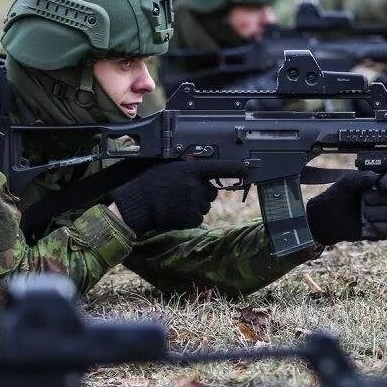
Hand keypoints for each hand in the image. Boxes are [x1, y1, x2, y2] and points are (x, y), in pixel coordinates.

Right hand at [112, 161, 237, 235]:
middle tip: (183, 195)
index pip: (218, 167)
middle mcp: (195, 185)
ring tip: (174, 204)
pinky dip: (189, 218)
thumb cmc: (150, 184)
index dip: (234, 168)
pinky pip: (197, 219)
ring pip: (204, 207)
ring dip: (194, 207)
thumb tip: (199, 168)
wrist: (138, 204)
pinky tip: (174, 213)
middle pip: (211, 193)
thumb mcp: (169, 168)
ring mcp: (194, 202)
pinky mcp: (191, 217)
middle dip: (201, 195)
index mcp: (190, 170)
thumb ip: (187, 168)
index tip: (247, 169)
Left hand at [307, 171, 386, 246]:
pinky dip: (382, 228)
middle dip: (380, 200)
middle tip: (364, 200)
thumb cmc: (338, 197)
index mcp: (380, 182)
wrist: (329, 218)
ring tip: (363, 215)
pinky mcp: (385, 229)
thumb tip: (374, 176)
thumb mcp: (345, 183)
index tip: (382, 187)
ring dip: (377, 214)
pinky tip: (371, 226)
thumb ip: (359, 178)